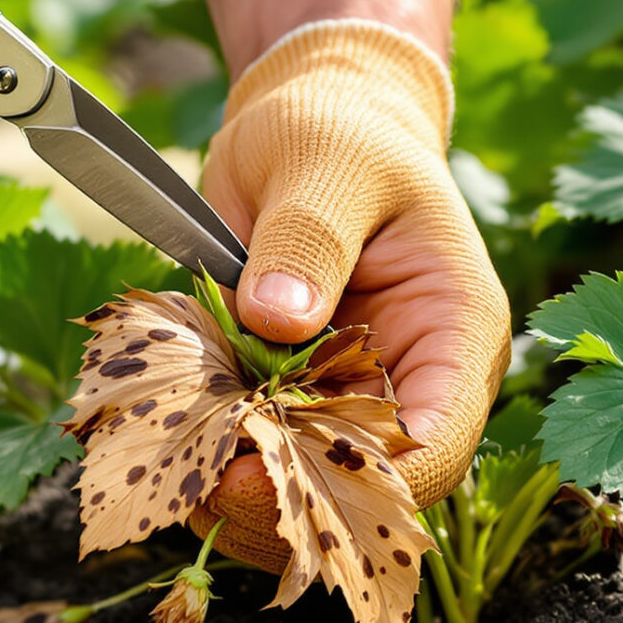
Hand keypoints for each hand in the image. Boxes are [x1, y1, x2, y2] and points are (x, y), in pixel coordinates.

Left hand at [191, 20, 510, 570]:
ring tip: (175, 463)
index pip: (434, 447)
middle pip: (367, 492)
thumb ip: (307, 238)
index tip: (262, 470)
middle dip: (283, 500)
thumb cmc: (337, 131)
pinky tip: (166, 442)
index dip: (358, 482)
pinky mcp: (285, 399)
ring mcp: (344, 400)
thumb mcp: (327, 165)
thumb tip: (277, 318)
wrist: (306, 122)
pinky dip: (209, 460)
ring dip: (236, 492)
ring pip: (304, 491)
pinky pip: (253, 456)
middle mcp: (410, 384)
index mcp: (455, 335)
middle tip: (200, 481)